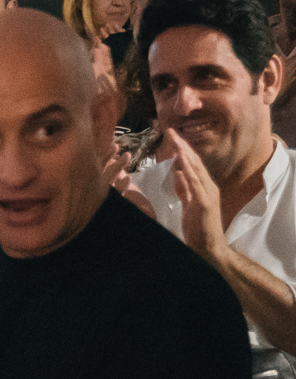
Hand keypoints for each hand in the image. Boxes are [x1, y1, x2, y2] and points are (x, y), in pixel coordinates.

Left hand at [164, 131, 227, 263]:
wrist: (209, 248)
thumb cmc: (198, 228)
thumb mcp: (188, 204)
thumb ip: (184, 188)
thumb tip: (178, 172)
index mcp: (203, 187)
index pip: (191, 164)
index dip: (181, 149)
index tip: (171, 135)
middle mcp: (208, 187)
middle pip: (194, 162)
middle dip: (182, 146)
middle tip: (170, 131)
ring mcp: (208, 195)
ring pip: (196, 170)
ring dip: (185, 155)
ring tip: (176, 141)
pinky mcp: (206, 204)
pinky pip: (196, 186)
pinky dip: (189, 173)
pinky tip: (182, 164)